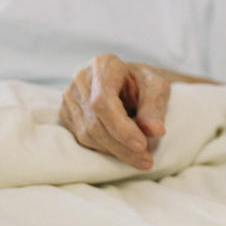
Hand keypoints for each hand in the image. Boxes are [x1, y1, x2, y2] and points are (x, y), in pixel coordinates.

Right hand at [59, 53, 169, 168]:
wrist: (131, 83)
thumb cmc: (145, 84)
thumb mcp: (158, 88)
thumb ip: (156, 107)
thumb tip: (154, 131)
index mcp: (103, 65)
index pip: (103, 102)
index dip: (121, 128)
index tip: (142, 145)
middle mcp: (81, 79)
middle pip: (94, 122)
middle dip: (121, 146)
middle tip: (147, 161)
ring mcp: (70, 97)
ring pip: (86, 135)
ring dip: (115, 152)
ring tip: (142, 159)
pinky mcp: (67, 113)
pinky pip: (82, 139)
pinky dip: (105, 150)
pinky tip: (124, 152)